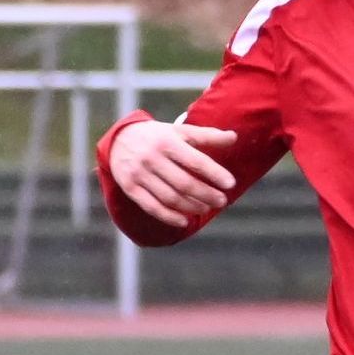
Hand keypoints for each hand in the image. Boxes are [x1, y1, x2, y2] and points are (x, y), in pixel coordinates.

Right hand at [104, 118, 239, 231]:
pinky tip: (185, 221)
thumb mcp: (180, 132)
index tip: (231, 184)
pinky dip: (169, 217)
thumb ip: (207, 136)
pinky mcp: (130, 188)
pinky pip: (152, 207)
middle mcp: (152, 158)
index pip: (195, 161)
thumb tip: (234, 137)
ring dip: (191, 206)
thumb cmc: (158, 137)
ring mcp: (139, 174)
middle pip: (184, 183)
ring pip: (170, 197)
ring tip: (206, 208)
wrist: (119, 139)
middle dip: (206, 194)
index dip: (214, 174)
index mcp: (167, 142)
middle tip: (222, 201)